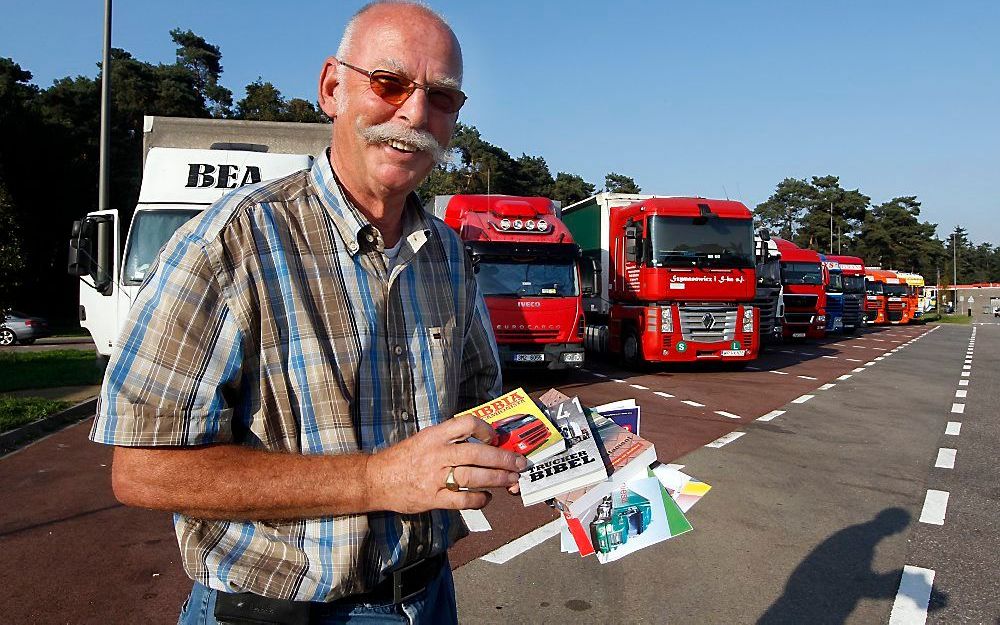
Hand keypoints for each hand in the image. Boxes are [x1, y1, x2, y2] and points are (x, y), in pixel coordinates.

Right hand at [366, 415, 526, 513]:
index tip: (496, 437)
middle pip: (477, 453)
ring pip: (473, 476)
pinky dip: (479, 499)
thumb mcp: (424, 439)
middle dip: (503, 458)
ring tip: (511, 480)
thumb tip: (480, 441)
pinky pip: (462, 499)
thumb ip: (448, 438)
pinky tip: (487, 497)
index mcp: (434, 435)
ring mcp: (434, 477)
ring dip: (497, 479)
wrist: (376, 479)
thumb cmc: (403, 458)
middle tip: (519, 463)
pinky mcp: (433, 498)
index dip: (486, 429)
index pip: (466, 424)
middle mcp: (436, 454)